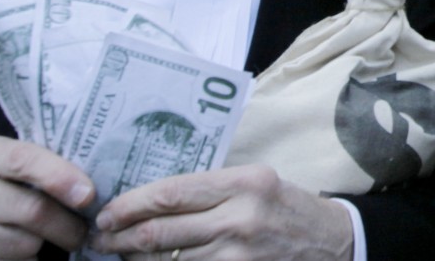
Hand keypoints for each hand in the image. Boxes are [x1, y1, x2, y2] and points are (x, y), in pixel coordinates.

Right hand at [0, 136, 93, 259]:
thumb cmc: (2, 189)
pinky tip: (22, 256)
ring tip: (44, 241)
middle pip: (30, 210)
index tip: (88, 196)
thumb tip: (88, 193)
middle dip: (66, 226)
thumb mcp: (15, 170)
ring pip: (21, 245)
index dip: (59, 178)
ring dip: (42, 248)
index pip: (23, 159)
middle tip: (81, 233)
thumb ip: (43, 170)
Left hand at [92, 164, 353, 260]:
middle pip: (161, 232)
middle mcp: (241, 218)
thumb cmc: (288, 208)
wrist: (336, 243)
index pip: (171, 193)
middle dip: (120, 238)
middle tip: (99, 239)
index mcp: (244, 182)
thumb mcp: (257, 182)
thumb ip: (211, 187)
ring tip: (119, 256)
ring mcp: (240, 255)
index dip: (130, 204)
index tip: (107, 212)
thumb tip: (151, 196)